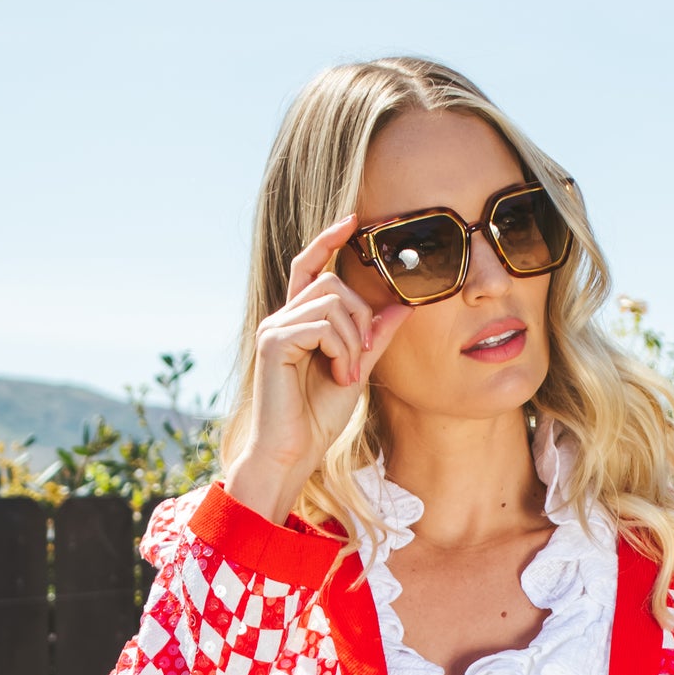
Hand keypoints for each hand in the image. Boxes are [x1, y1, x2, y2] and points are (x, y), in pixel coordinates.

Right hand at [224, 214, 409, 527]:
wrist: (293, 453)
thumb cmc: (318, 418)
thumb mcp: (356, 371)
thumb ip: (374, 338)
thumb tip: (400, 306)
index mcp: (299, 321)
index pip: (311, 266)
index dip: (328, 239)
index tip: (353, 220)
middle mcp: (282, 318)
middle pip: (332, 282)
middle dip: (360, 315)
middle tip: (363, 356)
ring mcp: (274, 328)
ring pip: (330, 300)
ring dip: (353, 337)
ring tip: (349, 372)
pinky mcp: (273, 342)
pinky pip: (321, 325)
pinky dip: (341, 349)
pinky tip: (340, 376)